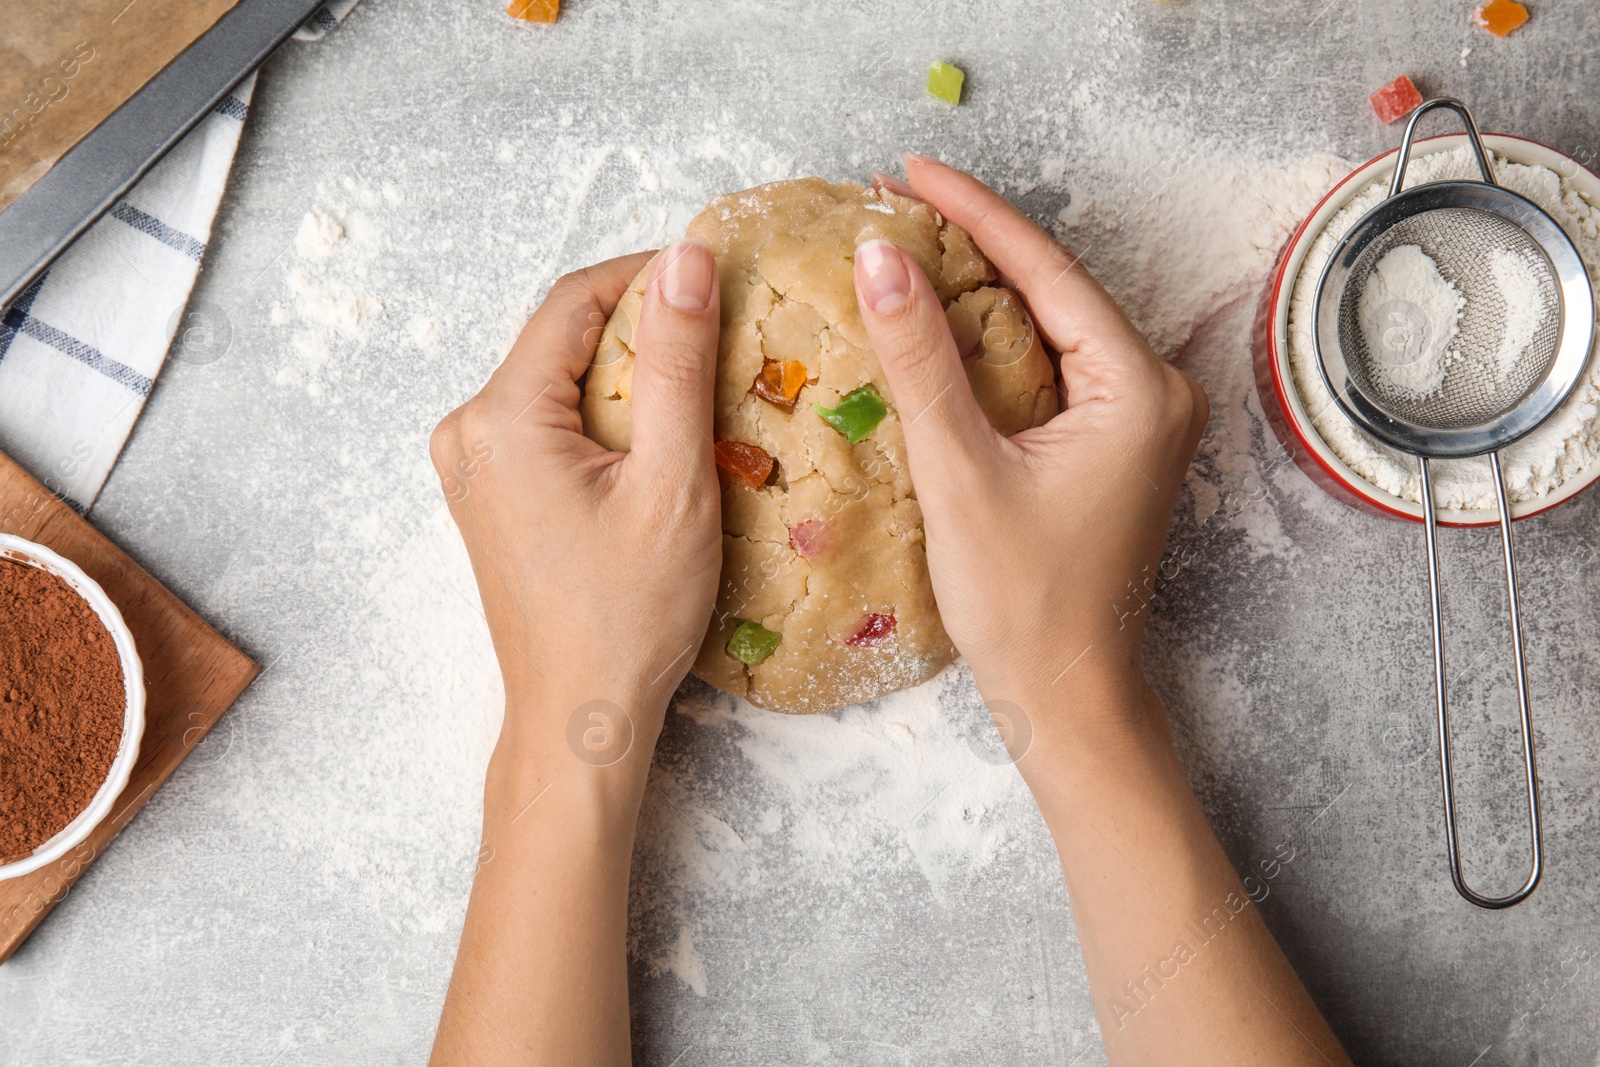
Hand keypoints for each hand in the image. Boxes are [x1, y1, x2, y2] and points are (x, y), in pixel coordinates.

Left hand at [429, 242, 722, 791]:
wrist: (579, 714)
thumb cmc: (629, 614)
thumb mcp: (672, 481)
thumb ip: (677, 362)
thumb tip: (687, 260)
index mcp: (501, 418)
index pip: (574, 299)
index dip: (647, 274)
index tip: (714, 275)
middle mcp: (468, 431)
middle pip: (562, 338)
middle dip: (641, 329)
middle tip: (720, 341)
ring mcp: (471, 465)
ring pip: (558, 380)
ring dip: (626, 376)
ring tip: (698, 395)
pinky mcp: (488, 493)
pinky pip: (548, 424)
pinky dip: (603, 419)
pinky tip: (654, 444)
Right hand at [858, 157, 1207, 719]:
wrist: (1066, 693)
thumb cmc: (1022, 602)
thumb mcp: (961, 472)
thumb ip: (921, 361)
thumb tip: (882, 257)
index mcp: (1138, 387)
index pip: (1046, 271)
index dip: (973, 213)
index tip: (909, 169)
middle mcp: (1156, 390)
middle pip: (1054, 289)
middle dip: (975, 243)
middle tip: (895, 201)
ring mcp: (1140, 417)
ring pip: (1050, 326)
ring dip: (981, 289)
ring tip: (908, 247)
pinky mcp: (1116, 442)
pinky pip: (1051, 366)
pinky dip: (994, 342)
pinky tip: (942, 323)